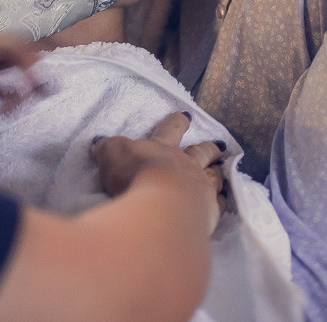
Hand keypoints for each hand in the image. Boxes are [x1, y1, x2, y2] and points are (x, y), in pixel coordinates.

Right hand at [91, 111, 225, 234]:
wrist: (160, 206)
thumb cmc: (134, 175)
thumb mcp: (112, 154)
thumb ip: (107, 148)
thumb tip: (99, 143)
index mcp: (163, 147)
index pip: (170, 129)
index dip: (177, 122)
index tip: (186, 116)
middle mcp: (185, 164)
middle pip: (201, 151)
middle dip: (209, 146)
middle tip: (219, 143)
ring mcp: (200, 187)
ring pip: (215, 175)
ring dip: (219, 171)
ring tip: (224, 169)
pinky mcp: (209, 211)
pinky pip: (220, 203)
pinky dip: (224, 200)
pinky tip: (227, 201)